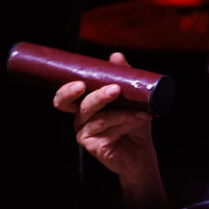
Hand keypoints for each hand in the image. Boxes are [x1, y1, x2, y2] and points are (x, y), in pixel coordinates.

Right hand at [52, 52, 155, 180]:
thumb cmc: (134, 124)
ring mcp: (85, 135)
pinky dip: (128, 123)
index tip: (80, 83)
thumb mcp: (131, 98)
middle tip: (114, 90)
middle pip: (82, 106)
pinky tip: (141, 119)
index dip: (66, 91)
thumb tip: (115, 56)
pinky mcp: (95, 147)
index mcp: (83, 106)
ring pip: (101, 119)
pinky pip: (110, 131)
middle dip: (97, 97)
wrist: (142, 152)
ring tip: (143, 111)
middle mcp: (80, 120)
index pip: (65, 98)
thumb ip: (122, 77)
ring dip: (124, 112)